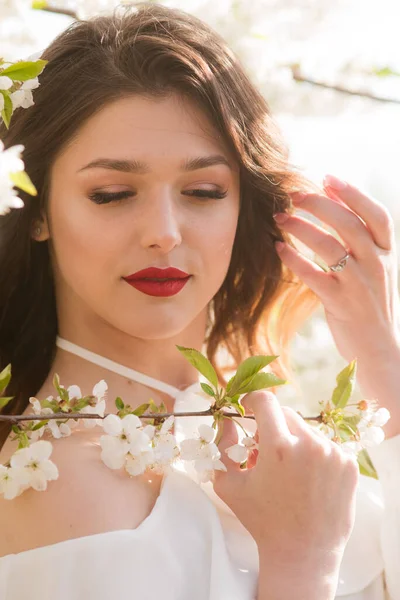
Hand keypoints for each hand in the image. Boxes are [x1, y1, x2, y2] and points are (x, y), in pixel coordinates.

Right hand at [213, 391, 358, 567]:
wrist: (303, 552)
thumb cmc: (262, 520)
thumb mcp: (229, 485)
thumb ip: (222, 447)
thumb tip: (226, 420)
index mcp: (279, 447)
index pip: (266, 401)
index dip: (253, 400)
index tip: (249, 408)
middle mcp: (309, 445)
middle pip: (286, 415)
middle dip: (272, 427)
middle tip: (265, 450)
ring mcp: (333, 454)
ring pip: (307, 431)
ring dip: (294, 442)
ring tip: (289, 473)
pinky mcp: (349, 464)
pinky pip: (326, 446)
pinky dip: (314, 455)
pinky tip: (308, 480)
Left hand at [273, 175, 399, 365]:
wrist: (378, 349)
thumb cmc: (369, 305)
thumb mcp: (374, 271)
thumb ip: (360, 244)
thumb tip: (330, 209)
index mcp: (387, 253)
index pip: (377, 215)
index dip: (353, 193)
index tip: (327, 178)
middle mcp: (377, 265)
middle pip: (350, 224)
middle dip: (320, 205)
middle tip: (294, 195)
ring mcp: (360, 285)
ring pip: (331, 247)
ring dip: (301, 228)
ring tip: (279, 218)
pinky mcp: (341, 304)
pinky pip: (314, 276)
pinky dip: (294, 259)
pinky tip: (278, 249)